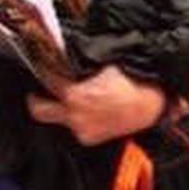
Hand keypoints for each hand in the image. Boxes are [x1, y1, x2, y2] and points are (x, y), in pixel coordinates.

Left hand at [26, 68, 164, 146]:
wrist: (153, 104)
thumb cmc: (132, 81)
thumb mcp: (103, 63)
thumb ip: (78, 61)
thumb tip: (61, 52)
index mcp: (76, 95)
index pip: (46, 77)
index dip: (42, 66)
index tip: (40, 60)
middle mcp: (74, 116)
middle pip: (37, 109)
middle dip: (35, 98)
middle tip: (37, 88)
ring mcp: (81, 129)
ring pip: (56, 119)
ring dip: (58, 108)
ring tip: (65, 96)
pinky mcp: (89, 138)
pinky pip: (74, 126)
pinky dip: (75, 117)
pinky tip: (85, 108)